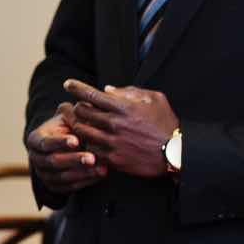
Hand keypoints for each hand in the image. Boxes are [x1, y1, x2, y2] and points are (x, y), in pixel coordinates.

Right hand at [28, 102, 108, 194]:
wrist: (70, 143)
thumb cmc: (71, 126)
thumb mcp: (70, 117)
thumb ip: (75, 114)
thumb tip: (84, 105)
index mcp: (35, 139)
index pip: (45, 142)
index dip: (60, 142)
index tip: (76, 140)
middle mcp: (35, 158)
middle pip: (53, 162)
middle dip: (74, 160)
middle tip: (92, 157)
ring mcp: (44, 174)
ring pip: (62, 177)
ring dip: (82, 173)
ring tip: (102, 168)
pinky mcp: (55, 186)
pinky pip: (69, 187)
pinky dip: (85, 182)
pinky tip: (100, 174)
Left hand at [62, 79, 178, 179]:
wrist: (176, 153)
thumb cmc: (165, 123)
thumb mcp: (154, 99)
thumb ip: (129, 92)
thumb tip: (107, 89)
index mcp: (123, 107)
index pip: (91, 94)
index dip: (76, 87)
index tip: (68, 84)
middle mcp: (114, 124)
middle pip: (81, 112)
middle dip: (74, 107)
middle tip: (72, 106)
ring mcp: (111, 142)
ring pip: (81, 131)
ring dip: (77, 126)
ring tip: (77, 123)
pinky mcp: (112, 159)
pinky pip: (90, 150)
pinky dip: (86, 144)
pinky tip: (88, 141)